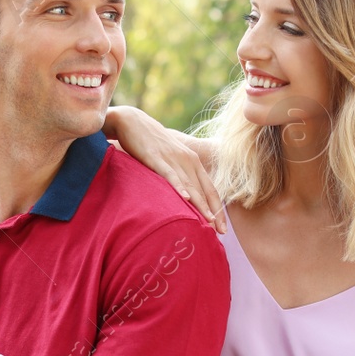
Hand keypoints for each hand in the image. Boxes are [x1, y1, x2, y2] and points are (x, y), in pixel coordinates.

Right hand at [107, 106, 224, 231]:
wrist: (132, 122)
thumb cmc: (150, 143)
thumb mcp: (170, 159)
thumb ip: (178, 175)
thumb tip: (184, 197)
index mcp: (192, 162)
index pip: (210, 189)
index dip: (218, 209)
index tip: (222, 228)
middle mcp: (188, 160)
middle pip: (204, 191)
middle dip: (213, 213)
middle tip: (220, 233)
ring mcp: (173, 159)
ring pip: (190, 186)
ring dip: (200, 205)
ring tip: (208, 222)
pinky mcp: (157, 158)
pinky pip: (170, 175)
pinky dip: (178, 186)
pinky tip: (185, 198)